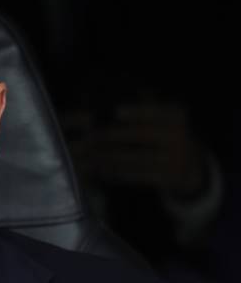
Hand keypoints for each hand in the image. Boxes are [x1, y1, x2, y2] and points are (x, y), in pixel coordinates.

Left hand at [61, 102, 207, 198]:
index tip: (116, 112)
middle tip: (92, 136)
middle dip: (114, 135)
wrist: (191, 165)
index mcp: (176, 117)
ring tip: (91, 155)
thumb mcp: (162, 117)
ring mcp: (176, 160)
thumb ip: (142, 107)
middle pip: (142, 135)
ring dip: (110, 157)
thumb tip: (112, 103)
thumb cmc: (164, 134)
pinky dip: (118, 173)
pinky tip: (103, 170)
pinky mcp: (168, 179)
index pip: (156, 112)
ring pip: (137, 158)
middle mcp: (179, 137)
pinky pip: (138, 176)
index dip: (136, 112)